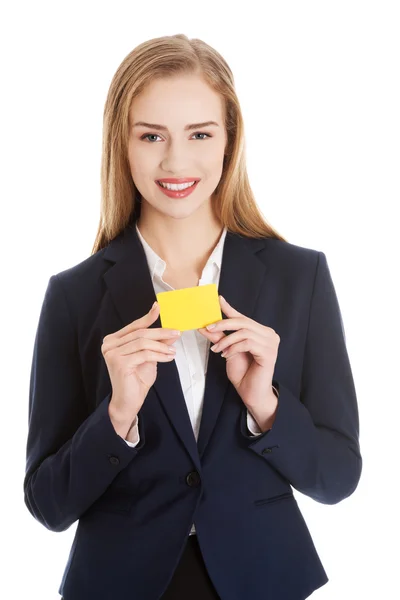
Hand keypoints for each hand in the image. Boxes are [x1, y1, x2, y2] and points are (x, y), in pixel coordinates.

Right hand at [101, 302, 180, 419]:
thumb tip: (171, 332)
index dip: (147, 317)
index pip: (134, 326)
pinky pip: (144, 354)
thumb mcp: (150, 357)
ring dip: (161, 346)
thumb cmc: (137, 379)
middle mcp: (109, 345)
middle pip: (140, 333)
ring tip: (173, 351)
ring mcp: (112, 354)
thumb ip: (158, 343)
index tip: (158, 307)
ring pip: (143, 343)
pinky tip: (168, 357)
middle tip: (176, 332)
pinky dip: (159, 354)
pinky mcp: (119, 363)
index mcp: (113, 340)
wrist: (129, 401)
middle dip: (161, 332)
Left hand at [197, 296, 279, 411]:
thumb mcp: (228, 350)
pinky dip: (233, 348)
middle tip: (209, 328)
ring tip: (217, 350)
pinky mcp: (269, 352)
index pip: (243, 317)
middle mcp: (269, 334)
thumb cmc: (243, 372)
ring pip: (244, 332)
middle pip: (243, 322)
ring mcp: (271, 343)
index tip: (218, 299)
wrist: (251, 392)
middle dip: (223, 324)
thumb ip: (220, 337)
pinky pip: (247, 343)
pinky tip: (226, 355)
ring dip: (226, 340)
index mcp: (261, 332)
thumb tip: (205, 326)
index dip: (230, 309)